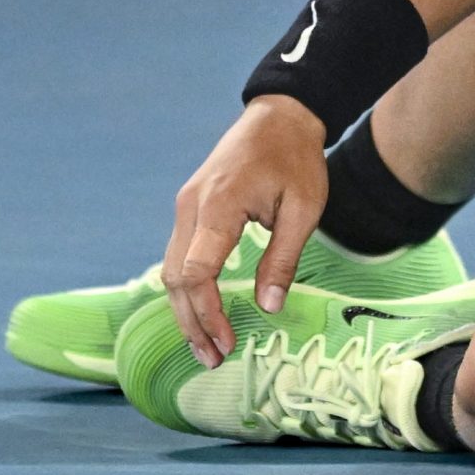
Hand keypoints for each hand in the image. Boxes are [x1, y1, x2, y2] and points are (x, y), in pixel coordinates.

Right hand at [162, 95, 328, 367]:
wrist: (279, 116)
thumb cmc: (296, 159)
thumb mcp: (303, 209)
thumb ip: (284, 258)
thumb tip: (269, 307)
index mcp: (218, 206)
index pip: (197, 272)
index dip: (208, 313)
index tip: (227, 342)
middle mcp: (191, 207)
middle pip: (175, 277)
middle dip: (191, 322)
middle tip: (213, 358)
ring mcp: (186, 206)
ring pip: (171, 269)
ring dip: (186, 310)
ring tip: (207, 346)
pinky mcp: (190, 208)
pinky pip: (180, 255)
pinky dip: (187, 288)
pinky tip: (203, 311)